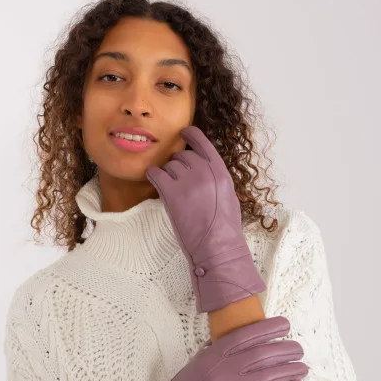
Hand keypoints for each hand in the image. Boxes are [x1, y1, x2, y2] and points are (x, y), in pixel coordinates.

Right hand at [111, 316, 308, 380]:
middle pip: (264, 354)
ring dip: (291, 369)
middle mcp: (223, 370)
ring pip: (271, 375)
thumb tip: (247, 341)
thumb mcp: (197, 365)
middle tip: (299, 349)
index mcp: (212, 355)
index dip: (270, 328)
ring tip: (302, 367)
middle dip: (287, 349)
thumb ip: (219, 354)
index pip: (247, 335)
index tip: (285, 325)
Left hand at [145, 126, 265, 312]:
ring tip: (172, 190)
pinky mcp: (171, 193)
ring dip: (167, 174)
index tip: (183, 133)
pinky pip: (155, 174)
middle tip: (178, 181)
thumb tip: (203, 168)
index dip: (190, 135)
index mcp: (220, 171)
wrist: (217, 247)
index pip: (203, 142)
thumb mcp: (228, 195)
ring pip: (168, 165)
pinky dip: (152, 175)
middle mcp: (204, 171)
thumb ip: (216, 178)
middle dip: (178, 164)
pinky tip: (153, 181)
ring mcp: (187, 181)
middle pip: (183, 155)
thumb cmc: (224, 228)